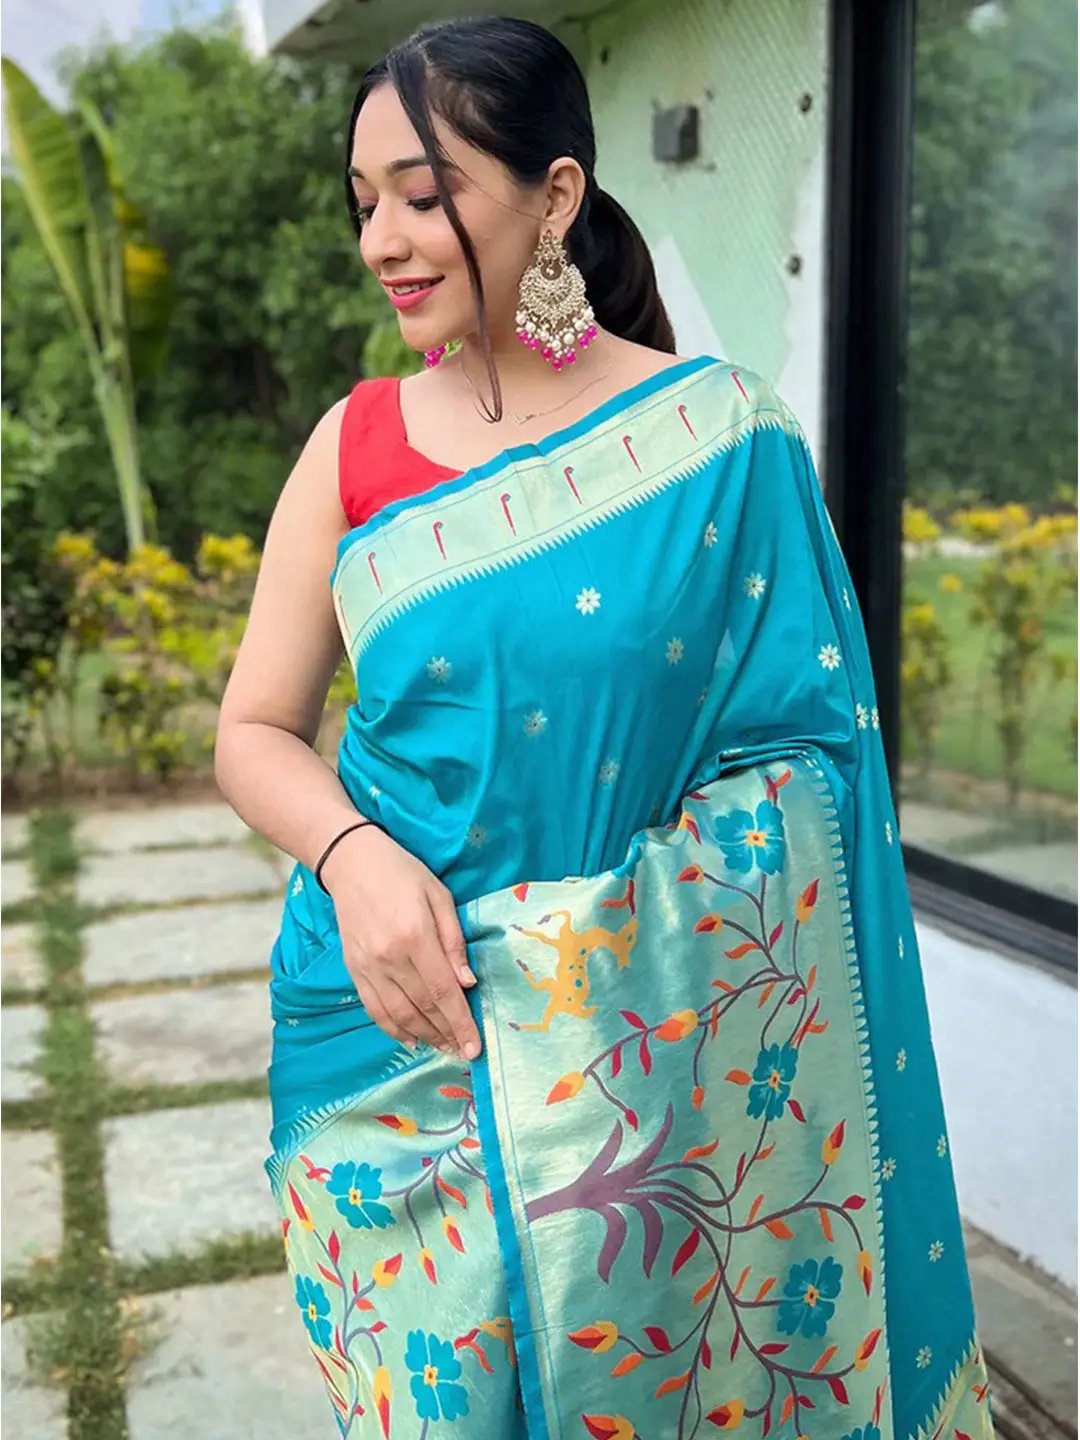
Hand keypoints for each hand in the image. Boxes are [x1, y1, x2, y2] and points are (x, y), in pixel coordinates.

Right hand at [319, 824, 481, 1059]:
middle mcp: (389, 958)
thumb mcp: (439, 896)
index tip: (475, 1047)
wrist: (352, 862)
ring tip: (444, 1048)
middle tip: (464, 1052)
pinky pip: (374, 1009)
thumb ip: (453, 940)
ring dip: (424, 1036)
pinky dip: (393, 1029)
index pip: (443, 991)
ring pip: (398, 1015)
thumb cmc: (403, 873)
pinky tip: (412, 1038)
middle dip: (447, 1034)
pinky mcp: (354, 970)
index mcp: (415, 936)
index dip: (461, 1022)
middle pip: (423, 1007)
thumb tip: (467, 982)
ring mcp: (368, 967)